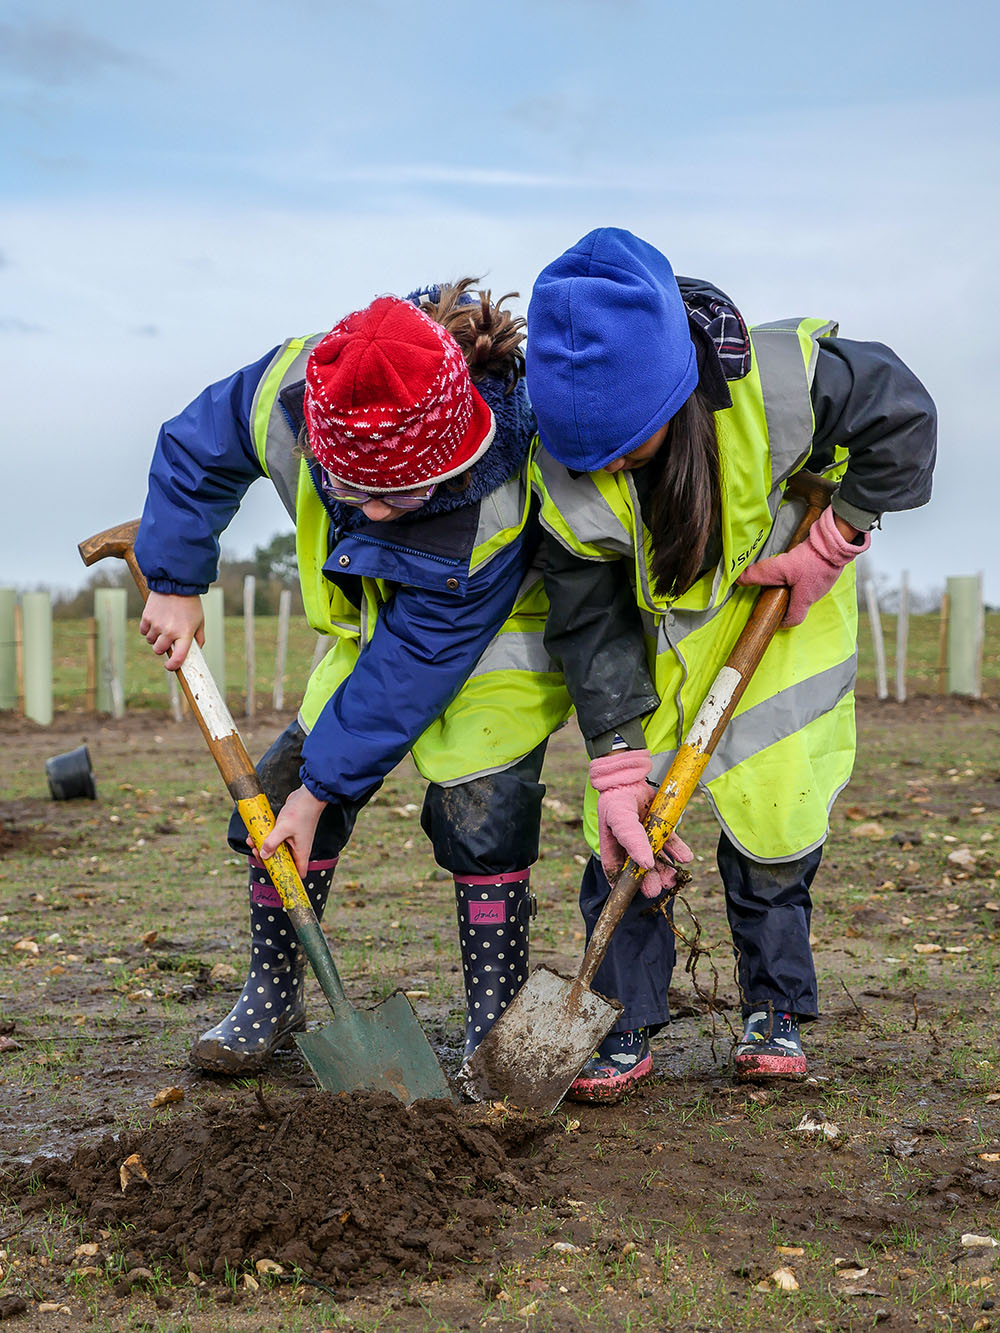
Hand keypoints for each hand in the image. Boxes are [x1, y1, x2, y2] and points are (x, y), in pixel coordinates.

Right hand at [139, 592, 204, 669]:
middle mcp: (170, 631)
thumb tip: (196, 651)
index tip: (169, 666)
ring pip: (150, 641)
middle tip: (166, 640)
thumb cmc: (190, 604)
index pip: (178, 657)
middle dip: (162, 648)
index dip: (173, 665)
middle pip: (159, 650)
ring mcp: (157, 624)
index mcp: (185, 633)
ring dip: (155, 638)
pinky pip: (143, 631)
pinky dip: (147, 630)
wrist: (177, 584)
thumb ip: (199, 638)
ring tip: (162, 627)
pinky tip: (154, 622)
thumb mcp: (200, 621)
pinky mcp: (147, 617)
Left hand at [256, 785, 326, 878]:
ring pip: (277, 850)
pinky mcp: (288, 832)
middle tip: (256, 851)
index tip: (273, 875)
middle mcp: (298, 849)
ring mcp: (293, 840)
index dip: (287, 878)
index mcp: (301, 852)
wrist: (308, 795)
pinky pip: (275, 839)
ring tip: (252, 840)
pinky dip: (266, 838)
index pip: (298, 873)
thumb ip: (272, 842)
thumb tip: (263, 855)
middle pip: (282, 863)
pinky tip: (256, 833)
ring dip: (263, 847)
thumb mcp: (283, 828)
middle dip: (267, 859)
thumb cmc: (300, 812)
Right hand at [589, 751, 694, 896]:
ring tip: (674, 878)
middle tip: (658, 888)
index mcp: (614, 846)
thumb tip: (645, 864)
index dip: (624, 885)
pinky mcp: (661, 827)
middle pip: (640, 869)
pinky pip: (671, 843)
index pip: (617, 871)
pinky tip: (686, 858)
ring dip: (666, 870)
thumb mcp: (621, 820)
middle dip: (650, 880)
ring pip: (658, 859)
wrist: (631, 776)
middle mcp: (630, 845)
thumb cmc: (618, 799)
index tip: (633, 895)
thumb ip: (632, 841)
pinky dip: (679, 851)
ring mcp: (647, 837)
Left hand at [737, 505, 870, 627]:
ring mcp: (822, 582)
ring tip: (783, 575)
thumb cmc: (812, 560)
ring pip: (804, 590)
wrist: (836, 542)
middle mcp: (815, 594)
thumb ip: (761, 574)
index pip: (793, 619)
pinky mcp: (825, 571)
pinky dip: (801, 574)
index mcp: (804, 599)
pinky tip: (796, 565)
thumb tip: (739, 579)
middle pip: (797, 603)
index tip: (771, 617)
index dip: (781, 621)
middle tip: (773, 590)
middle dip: (784, 600)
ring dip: (792, 585)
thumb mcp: (781, 567)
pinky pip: (810, 578)